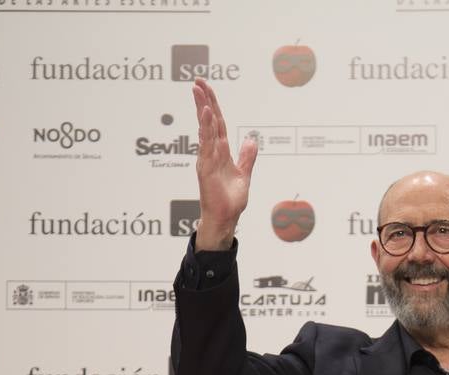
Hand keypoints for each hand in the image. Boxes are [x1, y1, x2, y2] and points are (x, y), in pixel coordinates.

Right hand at [191, 77, 256, 249]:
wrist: (226, 219)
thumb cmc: (231, 200)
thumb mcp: (244, 174)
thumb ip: (247, 157)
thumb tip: (251, 140)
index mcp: (221, 152)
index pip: (217, 123)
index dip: (213, 105)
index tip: (207, 88)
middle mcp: (212, 152)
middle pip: (208, 121)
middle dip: (203, 100)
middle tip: (197, 81)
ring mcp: (207, 159)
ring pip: (205, 129)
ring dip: (202, 110)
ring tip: (199, 91)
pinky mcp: (205, 168)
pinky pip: (205, 144)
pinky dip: (205, 128)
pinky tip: (205, 114)